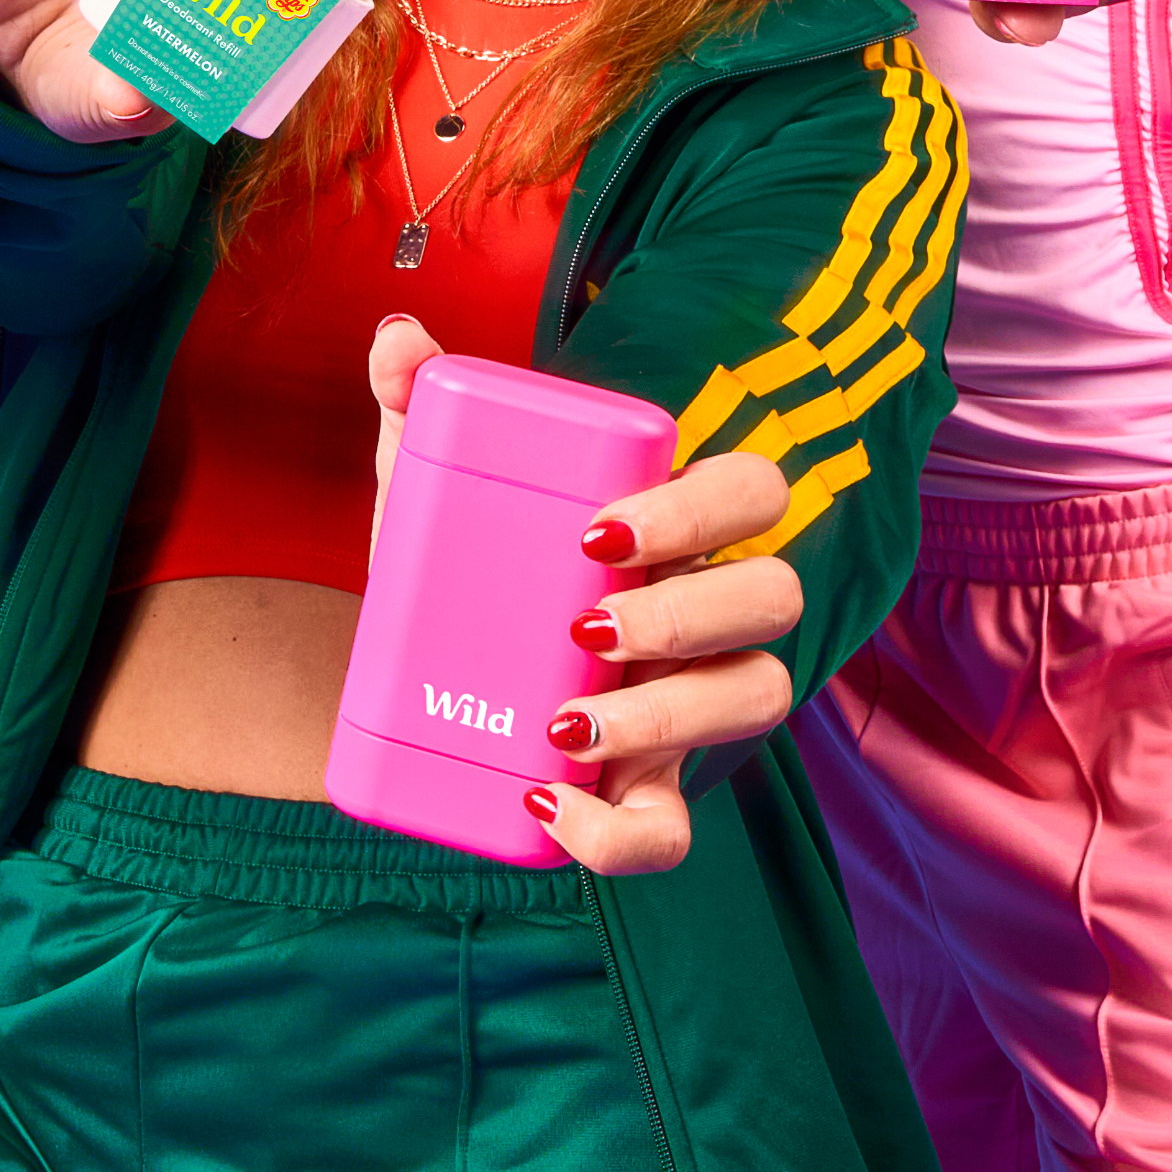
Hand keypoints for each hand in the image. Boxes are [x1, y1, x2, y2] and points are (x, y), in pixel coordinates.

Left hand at [367, 320, 799, 878]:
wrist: (410, 678)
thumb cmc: (458, 564)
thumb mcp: (429, 485)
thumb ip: (414, 406)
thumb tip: (398, 338)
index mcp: (672, 526)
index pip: (750, 491)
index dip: (701, 509)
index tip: (597, 531)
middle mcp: (705, 611)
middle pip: (774, 599)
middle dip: (688, 612)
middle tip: (583, 628)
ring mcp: (689, 702)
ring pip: (755, 701)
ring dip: (666, 715)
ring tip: (563, 725)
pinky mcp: (647, 789)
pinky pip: (677, 829)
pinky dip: (623, 833)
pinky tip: (551, 804)